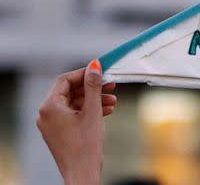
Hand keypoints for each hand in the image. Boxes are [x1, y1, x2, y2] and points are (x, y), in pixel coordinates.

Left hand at [37, 59, 116, 184]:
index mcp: (50, 106)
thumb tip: (94, 65)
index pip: (65, 80)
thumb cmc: (86, 144)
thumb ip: (93, 86)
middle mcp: (46, 114)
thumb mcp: (93, 111)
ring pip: (73, 103)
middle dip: (92, 88)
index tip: (101, 70)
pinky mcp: (59, 132)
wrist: (82, 173)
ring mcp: (51, 124)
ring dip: (93, 100)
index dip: (84, 73)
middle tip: (110, 84)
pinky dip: (88, 110)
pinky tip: (106, 111)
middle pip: (70, 91)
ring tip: (112, 100)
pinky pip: (73, 114)